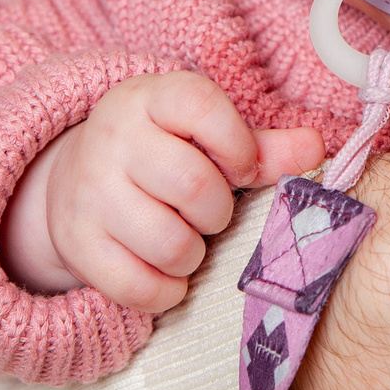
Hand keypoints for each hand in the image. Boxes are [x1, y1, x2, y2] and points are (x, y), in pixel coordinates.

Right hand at [1, 72, 322, 309]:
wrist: (72, 182)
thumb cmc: (162, 157)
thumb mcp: (206, 139)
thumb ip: (263, 147)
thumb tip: (317, 147)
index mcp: (149, 99)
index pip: (200, 105)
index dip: (236, 144)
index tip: (240, 166)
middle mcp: (113, 138)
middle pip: (193, 185)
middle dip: (217, 211)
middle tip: (209, 213)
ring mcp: (88, 192)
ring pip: (170, 243)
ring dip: (192, 254)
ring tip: (185, 241)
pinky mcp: (76, 243)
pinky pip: (137, 285)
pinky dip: (165, 290)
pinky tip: (164, 273)